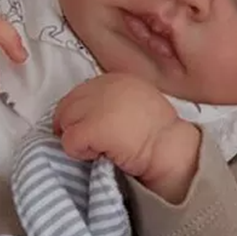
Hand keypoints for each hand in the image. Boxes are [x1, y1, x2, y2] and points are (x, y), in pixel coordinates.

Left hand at [53, 73, 200, 202]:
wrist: (171, 148)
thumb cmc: (158, 133)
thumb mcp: (138, 102)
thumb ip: (113, 101)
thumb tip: (89, 114)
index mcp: (117, 79)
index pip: (81, 92)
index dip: (77, 111)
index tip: (82, 126)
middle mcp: (104, 86)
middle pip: (68, 104)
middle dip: (70, 124)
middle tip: (83, 143)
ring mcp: (97, 105)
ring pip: (65, 121)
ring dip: (75, 138)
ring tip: (95, 149)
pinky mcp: (92, 128)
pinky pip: (69, 141)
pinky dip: (78, 152)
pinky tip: (97, 155)